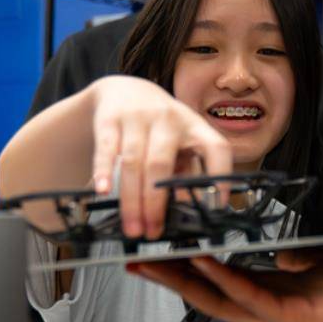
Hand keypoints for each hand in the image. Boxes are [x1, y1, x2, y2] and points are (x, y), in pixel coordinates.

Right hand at [88, 76, 231, 238]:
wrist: (125, 89)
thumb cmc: (159, 126)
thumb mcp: (180, 142)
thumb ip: (184, 171)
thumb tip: (187, 209)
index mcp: (195, 127)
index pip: (217, 149)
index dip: (220, 176)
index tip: (216, 207)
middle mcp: (169, 119)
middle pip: (161, 165)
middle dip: (155, 203)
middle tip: (152, 232)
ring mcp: (139, 116)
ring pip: (134, 162)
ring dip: (131, 199)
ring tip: (131, 226)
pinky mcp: (110, 118)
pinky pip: (107, 148)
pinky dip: (104, 171)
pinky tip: (103, 191)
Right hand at [132, 247, 322, 321]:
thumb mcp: (310, 260)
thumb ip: (289, 257)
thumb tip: (277, 252)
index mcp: (263, 292)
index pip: (212, 282)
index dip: (183, 271)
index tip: (156, 255)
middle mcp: (260, 307)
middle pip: (201, 295)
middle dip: (167, 279)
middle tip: (135, 262)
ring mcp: (268, 314)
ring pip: (214, 299)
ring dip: (183, 280)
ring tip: (155, 263)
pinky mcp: (283, 317)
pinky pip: (246, 294)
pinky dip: (222, 278)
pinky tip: (203, 262)